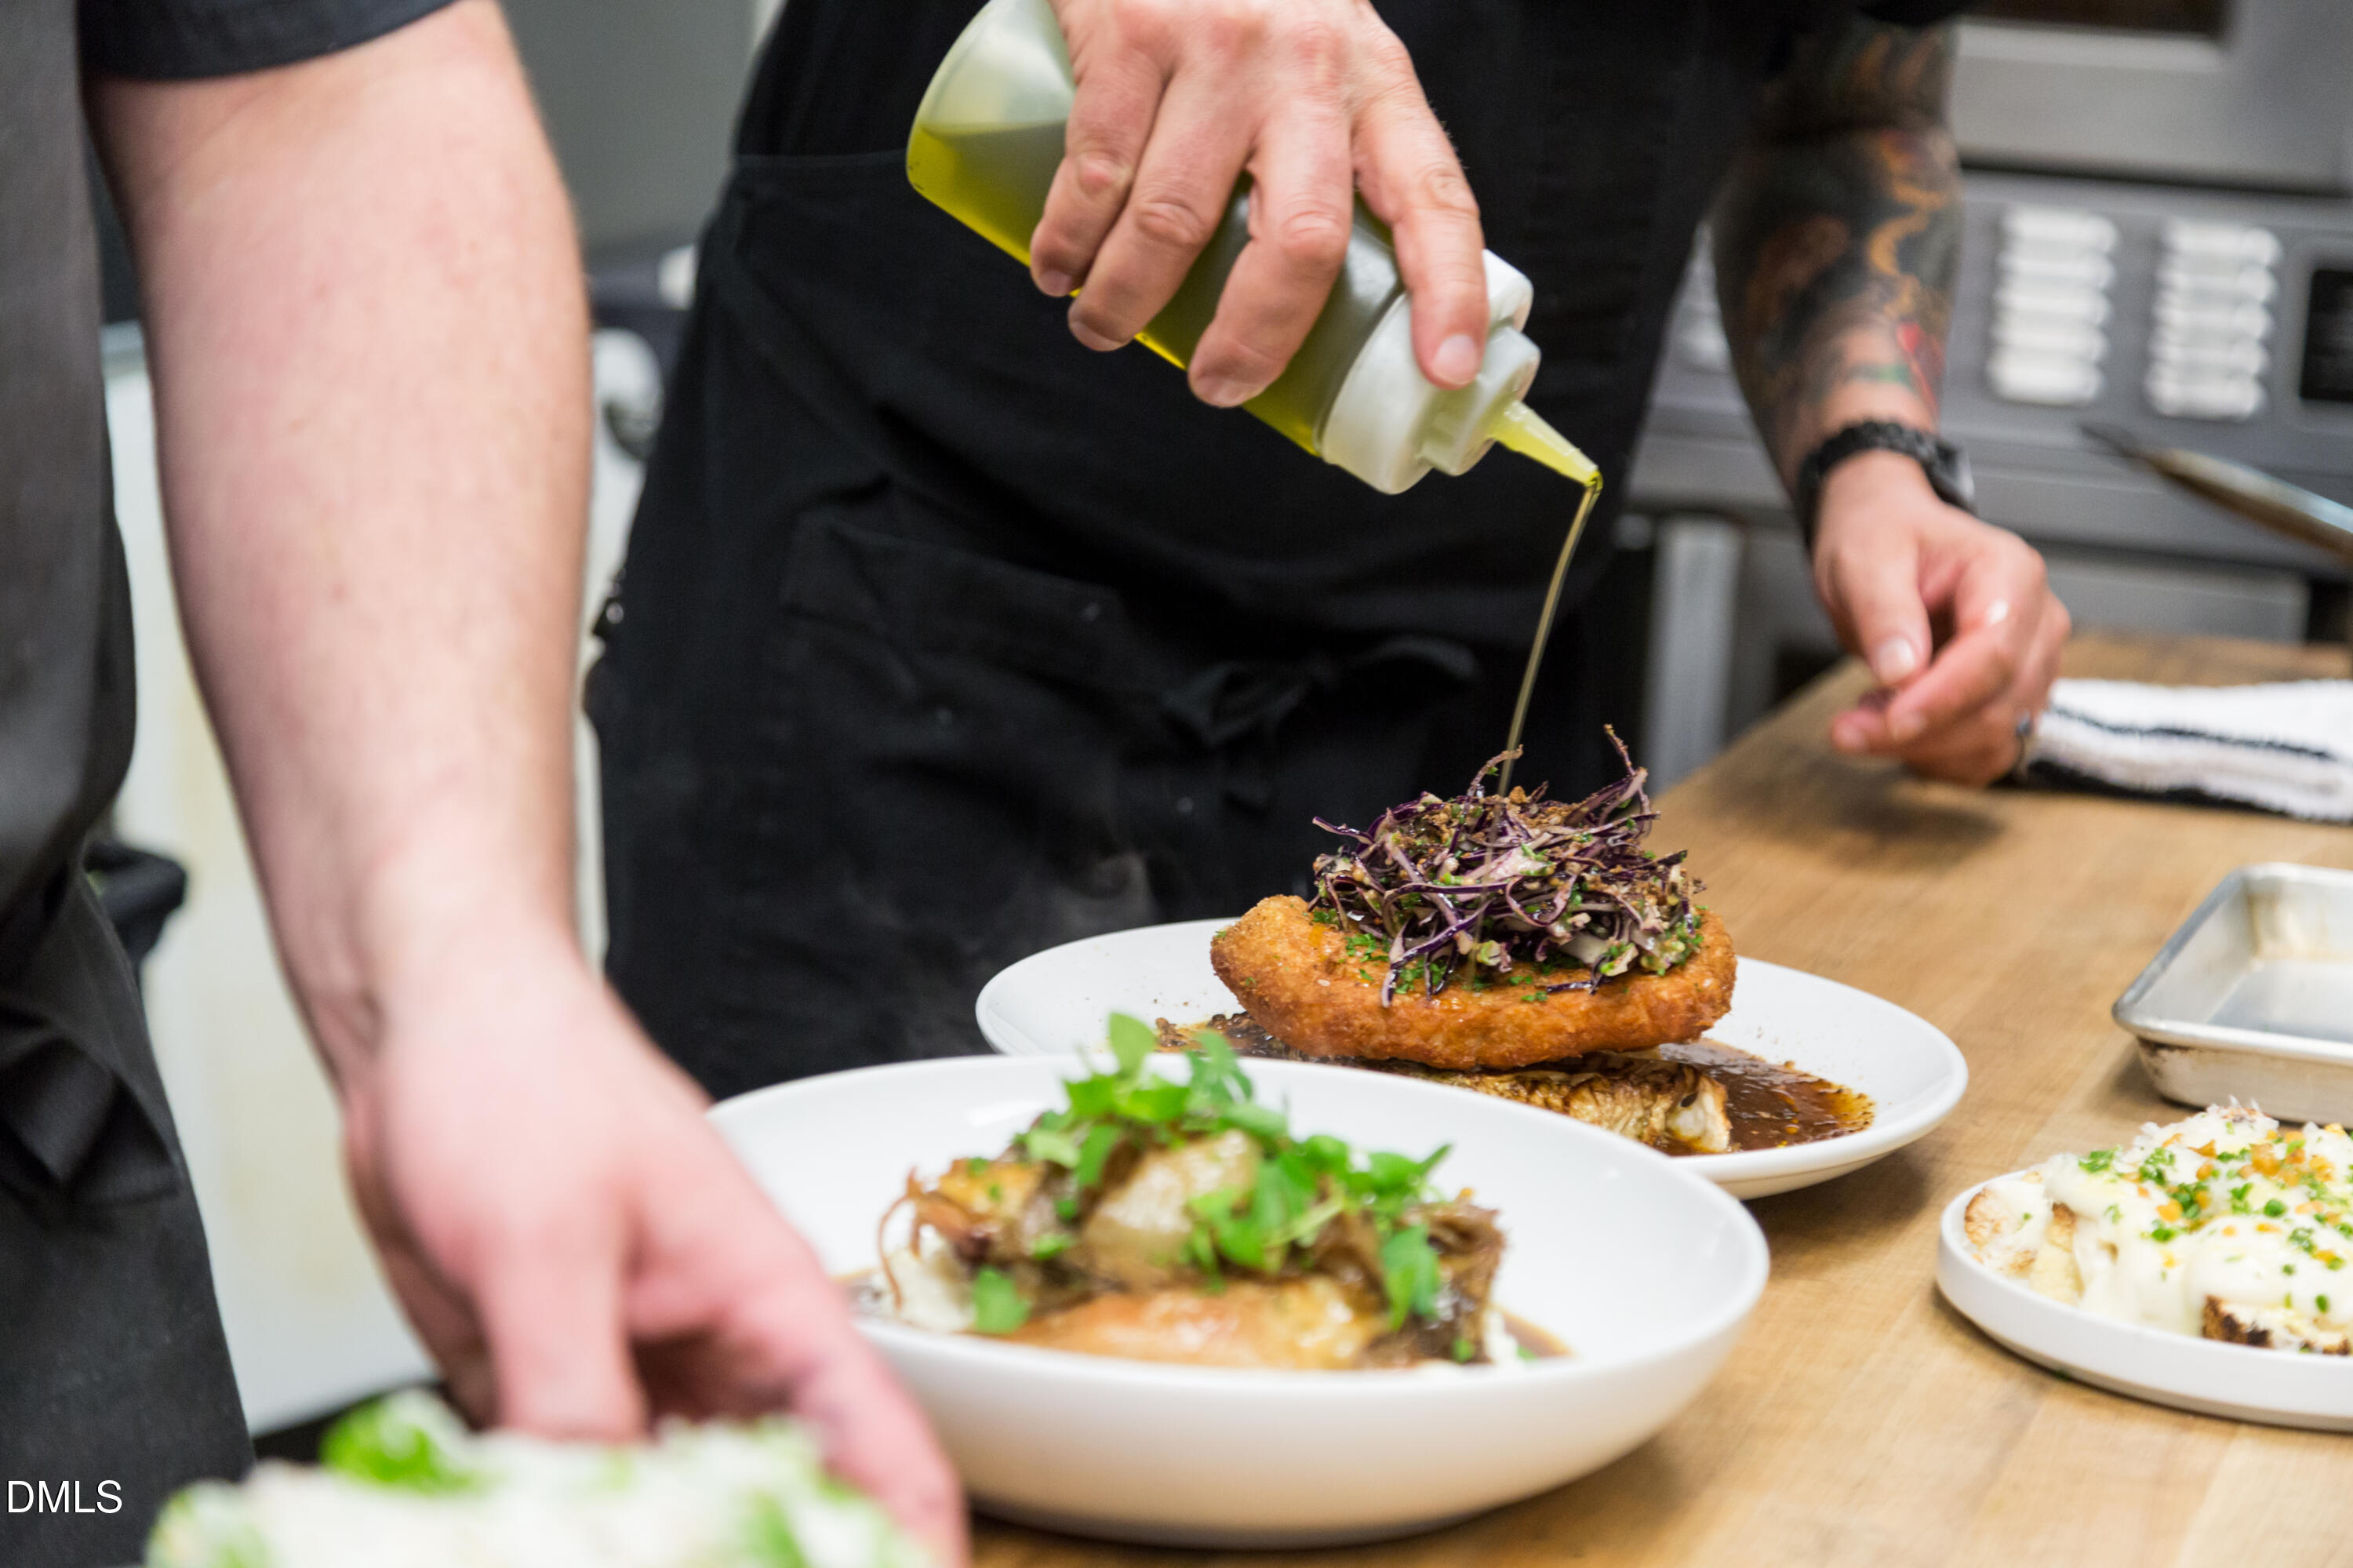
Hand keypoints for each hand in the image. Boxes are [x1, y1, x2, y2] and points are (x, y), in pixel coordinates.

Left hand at [336, 929, 965, 1564]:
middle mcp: (715, 1353)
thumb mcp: (546, 1244)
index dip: (912, 1540)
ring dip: (645, 1541)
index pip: (883, 1443)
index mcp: (767, 1302)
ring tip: (600, 1554)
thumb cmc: (521, 1077)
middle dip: (770, 1548)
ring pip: (671, 1508)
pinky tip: (512, 1537)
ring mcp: (632, 1378)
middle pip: (784, 1499)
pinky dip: (553, 1526)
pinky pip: (567, 1492)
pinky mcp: (548, 1391)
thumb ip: (572, 1391)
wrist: (418, 1031)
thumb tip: (591, 1513)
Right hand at [1035, 0, 1488, 406]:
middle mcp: (1311, 65)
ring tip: (1102, 331)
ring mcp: (1219, 47)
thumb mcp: (1325, 61)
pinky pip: (1096, 173)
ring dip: (1127, 303)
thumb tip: (1308, 314)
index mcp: (1378, 85)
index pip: (1435, 196)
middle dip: (1255, 336)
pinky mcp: (1132, 32)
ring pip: (1175, 221)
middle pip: (1302, 237)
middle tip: (1216, 386)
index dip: (1449, 290)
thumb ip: (1329, 155)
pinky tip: (1057, 270)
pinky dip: (1068, 242)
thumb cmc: (1253, 5)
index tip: (1444, 371)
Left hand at [1810, 451, 2070, 784]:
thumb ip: (1883, 612)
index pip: (1994, 652)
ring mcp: (2033, 666)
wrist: (1888, 540)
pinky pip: (1987, 755)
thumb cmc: (1882, 538)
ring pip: (1995, 739)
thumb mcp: (1863, 559)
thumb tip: (1900, 673)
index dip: (1942, 697)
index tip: (1887, 721)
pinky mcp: (2015, 701)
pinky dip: (1936, 757)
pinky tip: (1892, 726)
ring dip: (1923, 748)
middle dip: (1920, 732)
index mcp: (2010, 573)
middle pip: (1998, 705)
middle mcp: (2037, 622)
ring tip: (1862, 717)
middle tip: (1844, 731)